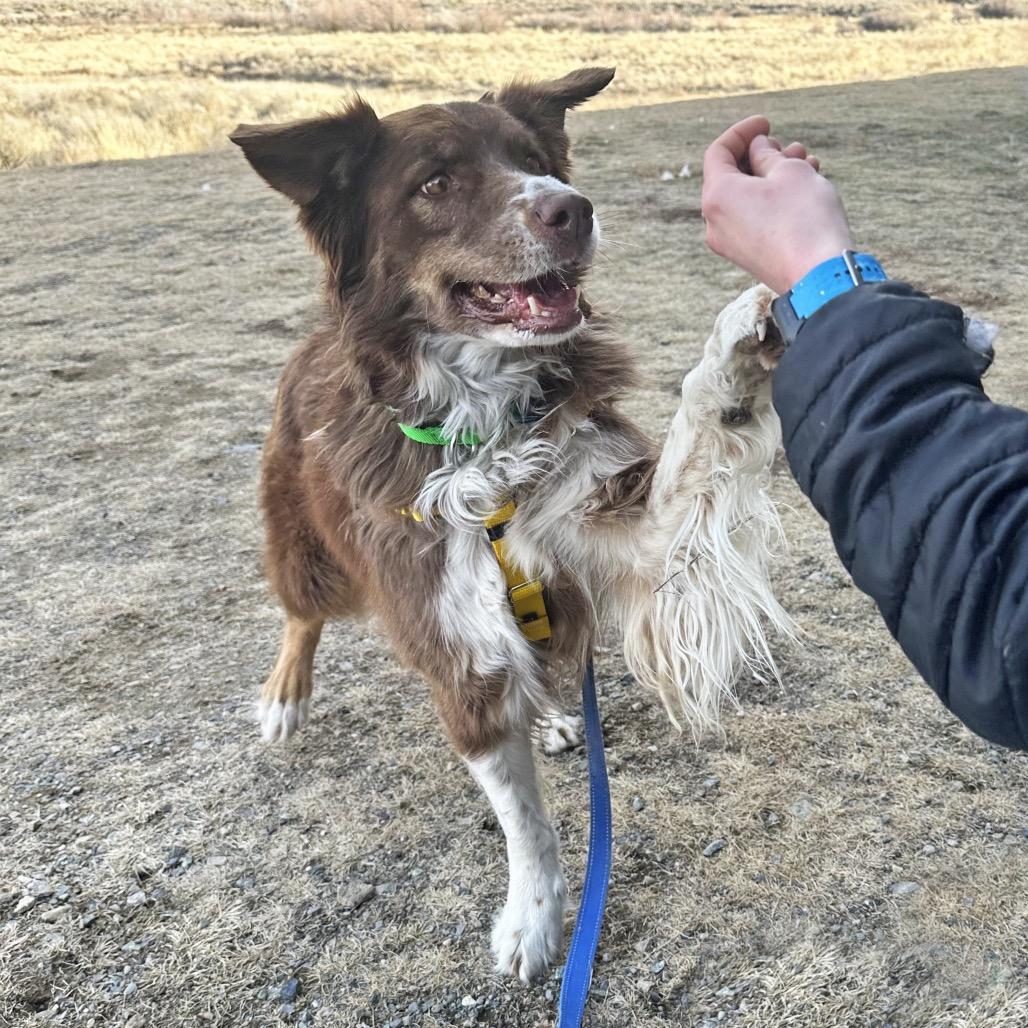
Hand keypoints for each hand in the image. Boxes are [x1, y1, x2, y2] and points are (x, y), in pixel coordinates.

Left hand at [701, 115, 852, 294]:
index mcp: (717, 196)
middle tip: (792, 148)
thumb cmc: (805, 219)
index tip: (767, 123)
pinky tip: (804, 188)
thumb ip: (767, 154)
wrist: (820, 278)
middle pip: (732, 176)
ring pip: (746, 197)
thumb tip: (757, 149)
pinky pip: (753, 218)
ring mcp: (729, 243)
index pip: (719, 152)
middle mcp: (714, 222)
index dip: (742, 132)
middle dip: (762, 155)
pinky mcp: (747, 256)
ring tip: (808, 163)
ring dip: (774, 176)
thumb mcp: (789, 171)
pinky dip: (773, 200)